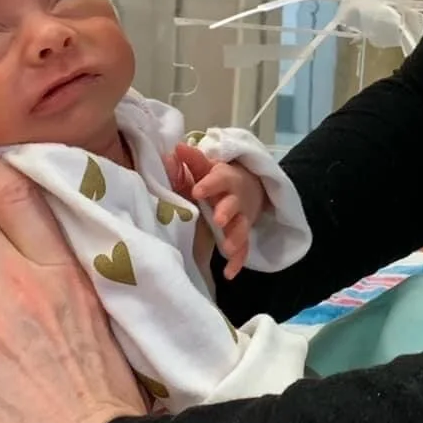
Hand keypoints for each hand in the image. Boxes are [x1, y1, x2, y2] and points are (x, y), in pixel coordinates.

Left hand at [171, 143, 267, 278]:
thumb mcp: (204, 168)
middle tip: (218, 219)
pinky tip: (229, 273)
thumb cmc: (216, 179)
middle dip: (227, 211)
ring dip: (235, 237)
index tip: (198, 190)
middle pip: (233, 204)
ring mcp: (240, 218)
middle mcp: (234, 199)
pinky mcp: (243, 234)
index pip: (218, 179)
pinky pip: (243, 249)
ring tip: (226, 248)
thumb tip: (174, 149)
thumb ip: (190, 161)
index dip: (209, 185)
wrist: (249, 187)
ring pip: (240, 227)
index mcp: (223, 179)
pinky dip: (237, 261)